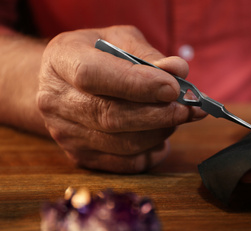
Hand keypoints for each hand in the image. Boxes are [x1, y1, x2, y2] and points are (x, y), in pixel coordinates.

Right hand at [37, 26, 206, 172]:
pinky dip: (152, 152)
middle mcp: (56, 100)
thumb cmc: (96, 57)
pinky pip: (126, 163)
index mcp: (62, 60)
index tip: (173, 88)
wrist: (64, 84)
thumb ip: (148, 54)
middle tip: (188, 109)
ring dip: (160, 132)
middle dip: (158, 115)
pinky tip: (161, 136)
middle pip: (111, 116)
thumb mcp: (119, 39)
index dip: (137, 84)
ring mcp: (66, 133)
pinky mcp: (81, 156)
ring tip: (177, 118)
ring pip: (123, 144)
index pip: (94, 75)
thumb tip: (179, 70)